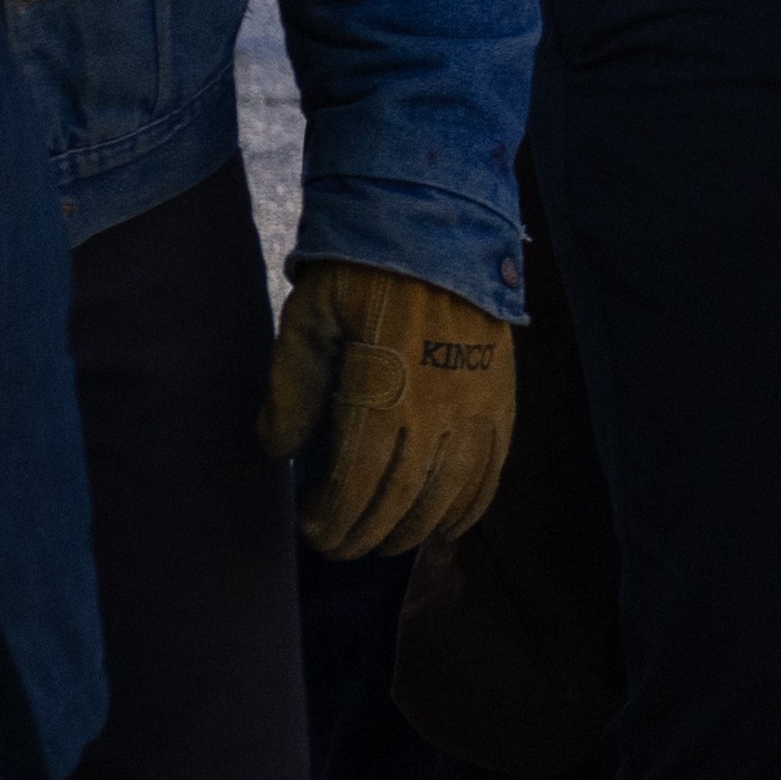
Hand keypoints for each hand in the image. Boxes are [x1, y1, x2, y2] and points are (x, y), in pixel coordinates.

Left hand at [260, 258, 516, 559]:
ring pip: (449, 494)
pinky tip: (448, 529)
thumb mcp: (307, 322)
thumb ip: (291, 390)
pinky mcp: (502, 401)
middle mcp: (437, 411)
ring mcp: (477, 408)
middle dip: (368, 533)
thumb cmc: (361, 276)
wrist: (439, 232)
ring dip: (415, 529)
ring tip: (385, 543)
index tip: (313, 530)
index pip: (357, 483)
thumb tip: (278, 451)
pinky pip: (492, 470)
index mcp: (382, 393)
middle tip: (340, 547)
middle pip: (403, 500)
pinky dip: (471, 507)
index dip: (334, 518)